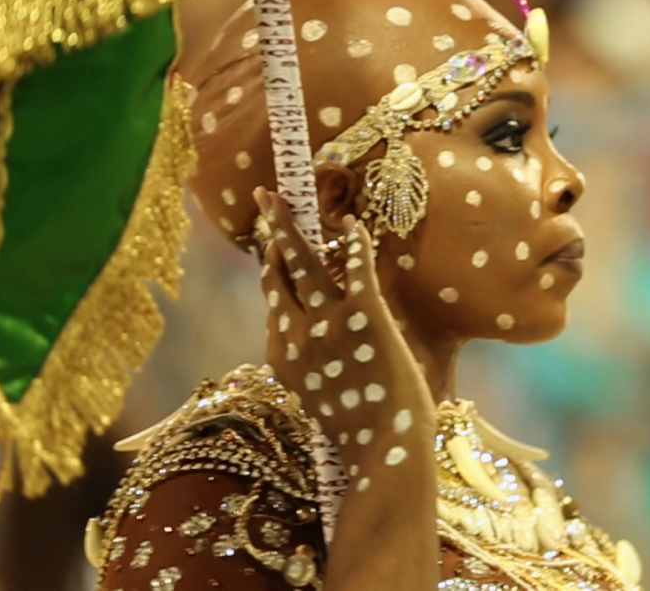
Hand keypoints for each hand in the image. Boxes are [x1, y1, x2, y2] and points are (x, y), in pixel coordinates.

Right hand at [253, 189, 434, 459]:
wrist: (383, 451)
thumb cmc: (362, 432)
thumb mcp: (322, 399)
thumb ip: (313, 369)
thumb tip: (314, 351)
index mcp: (281, 358)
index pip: (274, 301)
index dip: (274, 269)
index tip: (273, 244)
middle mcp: (295, 336)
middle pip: (277, 275)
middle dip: (271, 234)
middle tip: (266, 201)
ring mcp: (327, 326)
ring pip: (303, 264)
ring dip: (292, 227)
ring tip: (283, 198)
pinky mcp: (363, 317)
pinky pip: (354, 268)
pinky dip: (352, 243)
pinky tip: (350, 223)